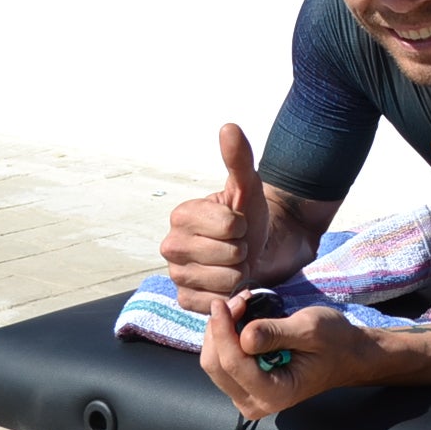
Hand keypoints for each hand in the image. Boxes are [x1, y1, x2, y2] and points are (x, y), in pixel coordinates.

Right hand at [161, 124, 271, 314]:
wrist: (259, 249)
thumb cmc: (251, 218)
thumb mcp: (248, 187)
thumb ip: (238, 159)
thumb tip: (229, 127)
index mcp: (181, 215)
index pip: (228, 225)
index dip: (243, 225)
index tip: (239, 224)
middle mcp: (171, 245)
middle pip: (229, 254)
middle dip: (244, 250)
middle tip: (239, 246)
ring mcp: (176, 274)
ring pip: (226, 279)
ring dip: (241, 273)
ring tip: (235, 264)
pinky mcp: (185, 300)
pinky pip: (215, 301)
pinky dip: (231, 295)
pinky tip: (229, 284)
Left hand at [199, 294, 358, 419]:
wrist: (346, 355)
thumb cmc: (334, 342)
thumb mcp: (310, 329)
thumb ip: (276, 334)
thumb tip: (243, 335)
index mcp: (276, 394)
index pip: (234, 365)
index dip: (222, 332)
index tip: (221, 303)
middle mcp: (256, 403)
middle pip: (216, 366)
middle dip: (219, 330)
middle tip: (238, 301)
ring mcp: (247, 398)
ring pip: (214, 364)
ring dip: (220, 332)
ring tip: (241, 306)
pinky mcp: (243, 388)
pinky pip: (221, 363)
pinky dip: (225, 338)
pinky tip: (240, 321)